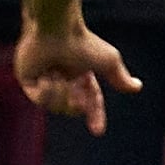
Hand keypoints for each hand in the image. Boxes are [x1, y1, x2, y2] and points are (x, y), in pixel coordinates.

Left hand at [15, 5, 142, 133]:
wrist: (56, 32)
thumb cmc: (84, 43)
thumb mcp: (109, 62)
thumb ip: (120, 77)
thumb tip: (137, 87)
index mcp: (83, 74)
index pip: (91, 100)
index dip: (95, 116)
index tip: (98, 131)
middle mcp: (64, 77)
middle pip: (71, 107)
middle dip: (75, 105)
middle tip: (77, 97)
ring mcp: (45, 79)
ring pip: (54, 105)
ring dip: (59, 94)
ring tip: (57, 77)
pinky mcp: (28, 80)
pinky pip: (38, 100)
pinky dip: (45, 91)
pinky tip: (45, 76)